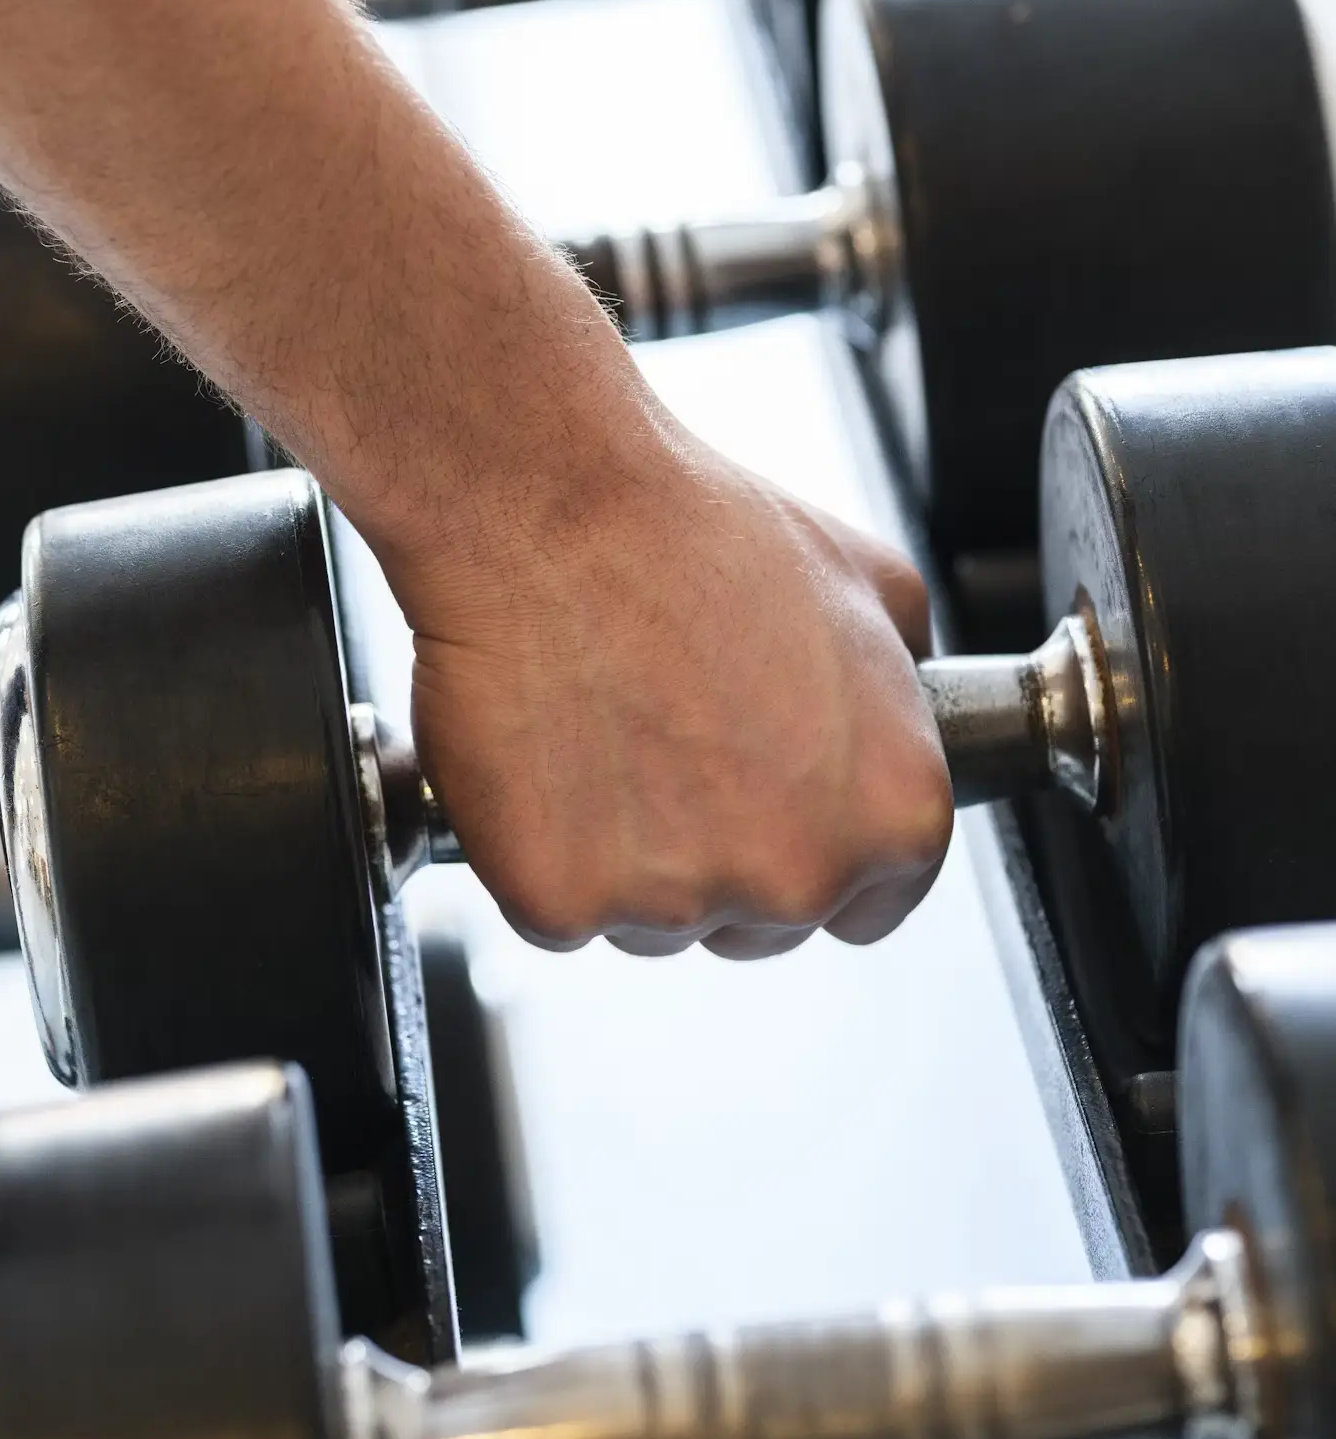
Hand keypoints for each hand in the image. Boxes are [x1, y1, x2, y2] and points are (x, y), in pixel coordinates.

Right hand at [397, 418, 952, 958]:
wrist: (552, 512)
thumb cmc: (693, 532)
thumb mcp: (868, 581)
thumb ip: (904, 684)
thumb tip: (900, 711)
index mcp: (894, 815)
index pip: (867, 904)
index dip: (805, 846)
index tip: (755, 801)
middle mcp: (796, 877)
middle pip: (754, 925)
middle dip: (712, 856)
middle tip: (663, 746)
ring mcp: (673, 901)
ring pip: (647, 923)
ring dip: (620, 857)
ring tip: (598, 733)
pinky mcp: (558, 901)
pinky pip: (551, 912)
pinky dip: (534, 851)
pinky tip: (540, 762)